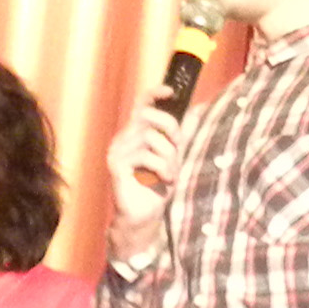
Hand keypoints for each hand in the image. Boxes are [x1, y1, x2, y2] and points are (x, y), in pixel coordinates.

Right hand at [102, 105, 200, 262]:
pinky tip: (164, 179)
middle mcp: (123, 138)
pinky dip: (161, 167)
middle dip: (170, 130)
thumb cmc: (158, 187)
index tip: (171, 91)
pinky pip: (144, 155)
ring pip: (150, 136)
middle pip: (149, 116)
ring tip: (170, 173)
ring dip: (168, 156)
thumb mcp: (172, 158)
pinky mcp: (116, 165)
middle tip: (177, 150)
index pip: (141, 105)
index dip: (155, 94)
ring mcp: (117, 151)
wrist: (144, 216)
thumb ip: (176, 138)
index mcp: (135, 134)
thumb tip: (193, 112)